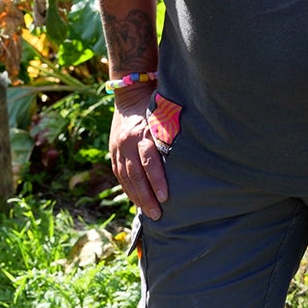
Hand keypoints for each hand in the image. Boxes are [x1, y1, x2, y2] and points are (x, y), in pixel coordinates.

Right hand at [109, 87, 167, 219]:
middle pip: (135, 174)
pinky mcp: (113, 151)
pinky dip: (128, 189)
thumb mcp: (165, 115)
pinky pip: (119, 174)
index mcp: (142, 132)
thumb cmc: (156, 104)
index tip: (166, 197)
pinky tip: (136, 200)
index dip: (157, 180)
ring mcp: (117, 147)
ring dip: (136, 197)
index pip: (149, 161)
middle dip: (146, 196)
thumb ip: (172, 134)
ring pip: (126, 178)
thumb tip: (193, 156)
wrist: (129, 92)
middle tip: (157, 215)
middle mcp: (127, 141)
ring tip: (148, 213)